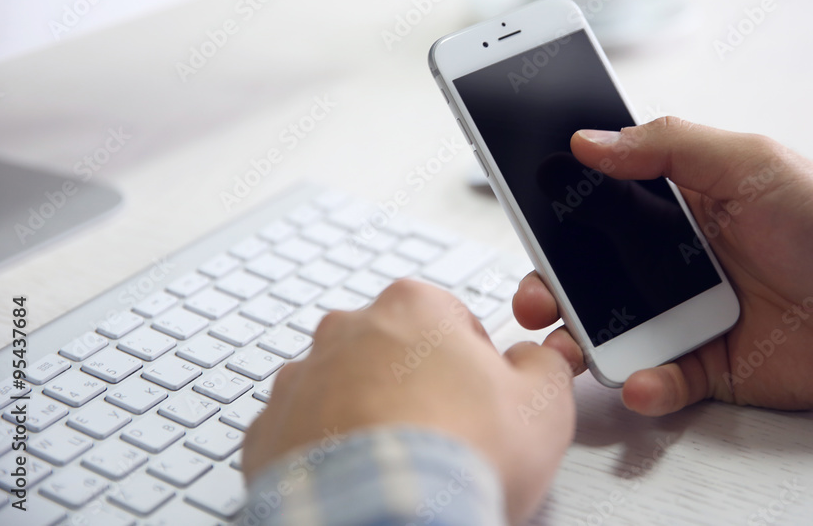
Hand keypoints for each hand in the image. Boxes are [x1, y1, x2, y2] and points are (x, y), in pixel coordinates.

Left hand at [243, 279, 574, 523]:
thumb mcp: (543, 403)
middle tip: (445, 437)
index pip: (454, 321)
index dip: (475, 367)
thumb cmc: (458, 456)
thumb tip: (536, 359)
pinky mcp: (269, 430)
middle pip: (394, 351)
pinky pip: (307, 432)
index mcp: (414, 307)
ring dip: (370, 415)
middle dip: (417, 385)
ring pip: (346, 389)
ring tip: (403, 464)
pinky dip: (329, 452)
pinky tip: (362, 479)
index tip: (481, 404)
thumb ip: (543, 364)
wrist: (384, 515)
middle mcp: (349, 331)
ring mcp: (302, 378)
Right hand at [513, 117, 812, 415]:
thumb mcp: (749, 163)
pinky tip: (644, 379)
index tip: (520, 210)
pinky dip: (645, 384)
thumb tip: (587, 139)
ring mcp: (684, 314)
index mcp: (676, 205)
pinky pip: (659, 378)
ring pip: (611, 330)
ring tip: (562, 346)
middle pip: (589, 273)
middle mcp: (671, 260)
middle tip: (531, 295)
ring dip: (578, 340)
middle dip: (550, 284)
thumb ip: (667, 146)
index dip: (555, 208)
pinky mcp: (705, 365)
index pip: (597, 204)